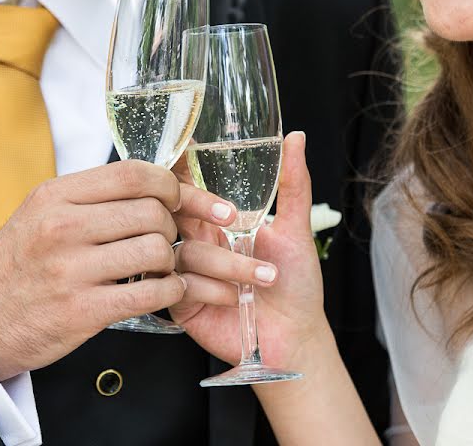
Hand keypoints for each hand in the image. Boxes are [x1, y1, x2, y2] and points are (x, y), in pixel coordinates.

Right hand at [0, 160, 229, 379]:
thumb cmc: (21, 263)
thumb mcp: (42, 213)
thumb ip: (90, 196)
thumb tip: (152, 181)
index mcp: (54, 196)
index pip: (130, 174)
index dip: (166, 184)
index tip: (176, 198)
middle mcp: (61, 227)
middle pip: (151, 212)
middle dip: (172, 226)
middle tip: (165, 239)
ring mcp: (71, 270)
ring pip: (156, 251)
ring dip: (171, 261)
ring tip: (160, 268)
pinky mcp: (83, 311)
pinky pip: (150, 293)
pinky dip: (170, 291)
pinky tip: (164, 290)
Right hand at [169, 132, 330, 367]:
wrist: (296, 336)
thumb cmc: (296, 284)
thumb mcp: (296, 229)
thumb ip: (293, 184)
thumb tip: (296, 137)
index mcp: (215, 221)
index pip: (186, 188)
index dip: (181, 171)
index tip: (186, 153)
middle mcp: (195, 242)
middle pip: (176, 213)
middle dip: (200, 209)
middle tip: (233, 220)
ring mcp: (185, 272)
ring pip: (186, 252)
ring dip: (229, 264)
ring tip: (264, 277)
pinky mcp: (181, 303)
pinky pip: (183, 286)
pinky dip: (215, 290)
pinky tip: (238, 299)